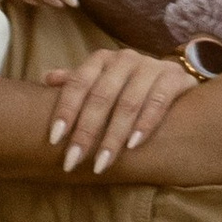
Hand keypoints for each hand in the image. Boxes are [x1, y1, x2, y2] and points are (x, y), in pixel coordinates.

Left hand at [43, 47, 192, 177]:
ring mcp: (151, 66)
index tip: (54, 139)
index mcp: (102, 59)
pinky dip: (145, 123)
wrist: (172, 80)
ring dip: (113, 135)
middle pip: (101, 96)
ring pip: (128, 102)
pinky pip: (159, 101)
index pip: (79, 83)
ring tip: (101, 162)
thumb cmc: (125, 87)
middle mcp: (125, 59)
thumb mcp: (100, 83)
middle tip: (73, 161)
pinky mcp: (175, 77)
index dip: (66, 110)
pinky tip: (133, 145)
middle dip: (86, 132)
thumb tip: (46, 79)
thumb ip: (76, 83)